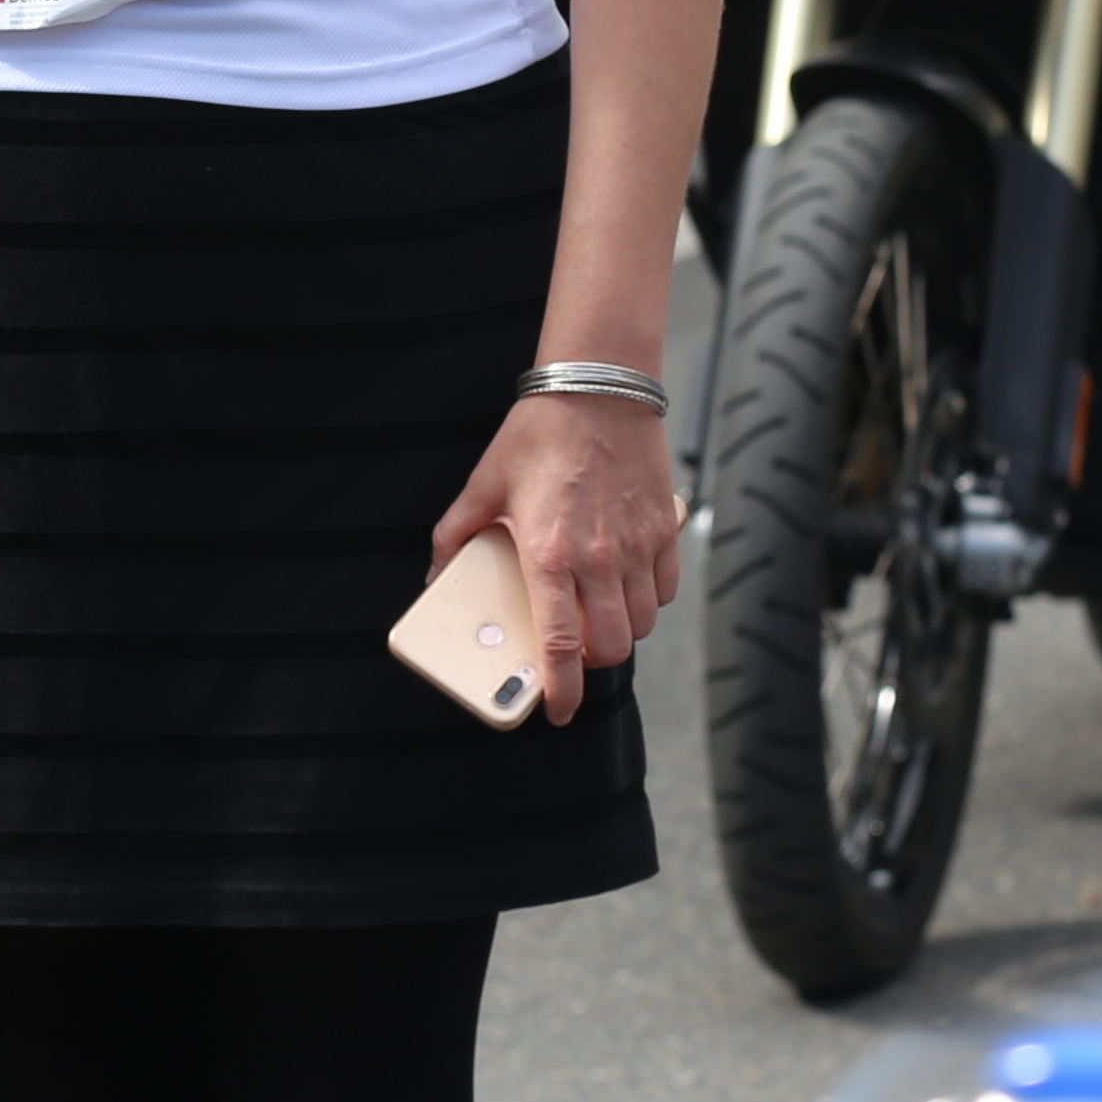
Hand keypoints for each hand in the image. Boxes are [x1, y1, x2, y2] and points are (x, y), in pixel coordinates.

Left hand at [427, 389, 680, 720]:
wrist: (598, 390)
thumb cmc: (538, 436)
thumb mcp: (483, 485)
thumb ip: (456, 536)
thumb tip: (437, 575)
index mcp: (549, 554)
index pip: (562, 644)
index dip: (561, 689)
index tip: (556, 712)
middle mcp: (599, 559)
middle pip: (611, 647)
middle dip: (592, 663)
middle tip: (573, 652)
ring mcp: (637, 546)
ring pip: (642, 625)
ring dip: (620, 634)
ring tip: (596, 616)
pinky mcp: (664, 531)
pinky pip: (664, 591)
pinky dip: (648, 602)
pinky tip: (624, 587)